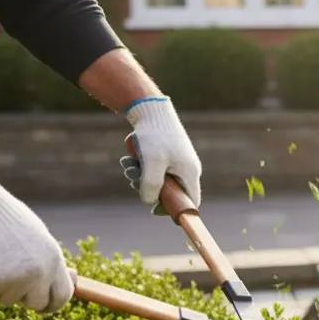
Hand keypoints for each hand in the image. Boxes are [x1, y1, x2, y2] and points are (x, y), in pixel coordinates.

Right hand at [0, 168, 72, 313]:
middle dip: (24, 298)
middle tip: (10, 281)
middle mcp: (39, 273)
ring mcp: (15, 280)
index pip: (62, 296)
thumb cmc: (4, 218)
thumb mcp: (37, 238)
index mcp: (53, 259)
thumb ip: (48, 262)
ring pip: (7, 299)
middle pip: (36, 304)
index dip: (52, 304)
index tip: (44, 305)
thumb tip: (67, 282)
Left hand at [118, 96, 201, 215]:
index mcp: (190, 173)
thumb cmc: (154, 135)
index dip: (175, 210)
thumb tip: (149, 202)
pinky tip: (130, 158)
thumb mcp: (151, 163)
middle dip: (149, 189)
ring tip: (128, 165)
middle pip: (171, 192)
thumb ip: (151, 186)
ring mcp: (177, 161)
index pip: (191, 202)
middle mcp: (187, 169)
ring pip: (159, 180)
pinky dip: (142, 167)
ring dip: (141, 177)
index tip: (154, 210)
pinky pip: (155, 169)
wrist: (151, 108)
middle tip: (133, 180)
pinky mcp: (167, 154)